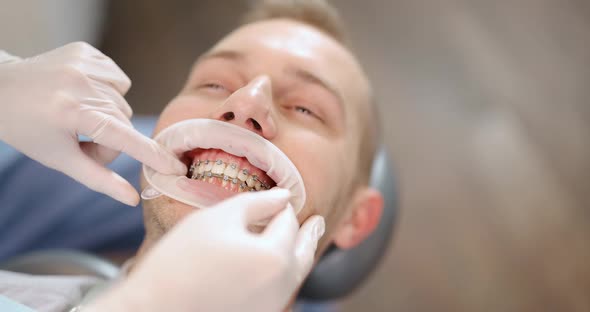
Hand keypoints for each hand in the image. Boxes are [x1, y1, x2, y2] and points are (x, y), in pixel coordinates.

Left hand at [0, 42, 185, 204]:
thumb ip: (99, 179)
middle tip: (83, 143)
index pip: (123, 137)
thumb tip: (133, 199)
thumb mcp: (60, 160)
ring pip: (123, 102)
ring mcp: (84, 63)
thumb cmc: (28, 130)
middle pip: (124, 123)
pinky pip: (118, 79)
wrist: (0, 90)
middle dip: (110, 139)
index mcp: (72, 112)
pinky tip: (85, 93)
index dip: (152, 155)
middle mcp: (80, 84)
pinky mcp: (86, 51)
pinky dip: (108, 90)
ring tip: (81, 117)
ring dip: (110, 115)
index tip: (176, 167)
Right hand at [87, 189, 324, 311]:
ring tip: (303, 241)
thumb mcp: (218, 218)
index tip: (284, 198)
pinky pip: (280, 291)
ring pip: (294, 275)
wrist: (152, 308)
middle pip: (302, 254)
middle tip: (318, 223)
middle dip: (310, 235)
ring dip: (299, 255)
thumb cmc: (181, 259)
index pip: (288, 223)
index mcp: (275, 258)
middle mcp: (280, 287)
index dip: (284, 207)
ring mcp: (270, 307)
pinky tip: (275, 265)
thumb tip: (286, 197)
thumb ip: (257, 203)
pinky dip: (284, 273)